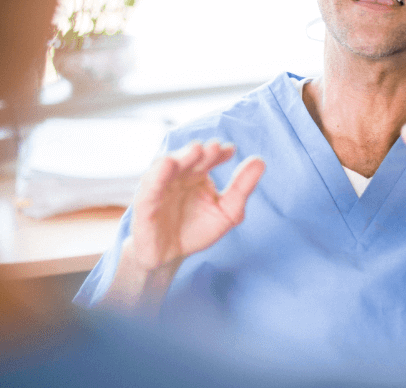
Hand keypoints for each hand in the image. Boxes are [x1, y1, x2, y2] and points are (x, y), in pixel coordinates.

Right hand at [128, 140, 264, 270]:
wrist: (169, 258)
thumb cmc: (196, 230)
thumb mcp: (227, 212)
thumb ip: (242, 188)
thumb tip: (260, 161)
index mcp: (197, 174)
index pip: (208, 157)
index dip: (218, 152)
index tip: (231, 150)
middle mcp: (178, 175)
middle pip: (189, 158)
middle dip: (201, 151)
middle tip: (214, 147)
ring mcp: (160, 186)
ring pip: (167, 165)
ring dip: (181, 156)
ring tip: (196, 149)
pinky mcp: (145, 202)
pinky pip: (150, 186)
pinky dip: (157, 174)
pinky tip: (168, 164)